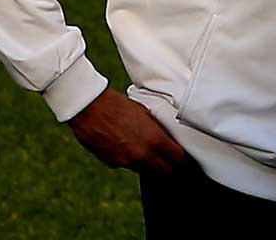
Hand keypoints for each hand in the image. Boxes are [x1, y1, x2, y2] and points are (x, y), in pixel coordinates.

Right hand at [67, 87, 186, 173]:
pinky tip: (127, 146)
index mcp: (154, 139)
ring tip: (149, 152)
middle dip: (171, 168)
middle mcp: (141, 155)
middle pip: (165, 172)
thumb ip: (157, 129)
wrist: (89, 107)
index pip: (177, 159)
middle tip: (175, 164)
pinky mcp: (112, 163)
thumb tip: (167, 139)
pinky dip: (130, 159)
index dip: (184, 161)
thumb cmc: (118, 104)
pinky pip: (127, 165)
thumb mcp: (145, 113)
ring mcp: (125, 162)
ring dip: (150, 164)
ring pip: (145, 170)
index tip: (187, 160)